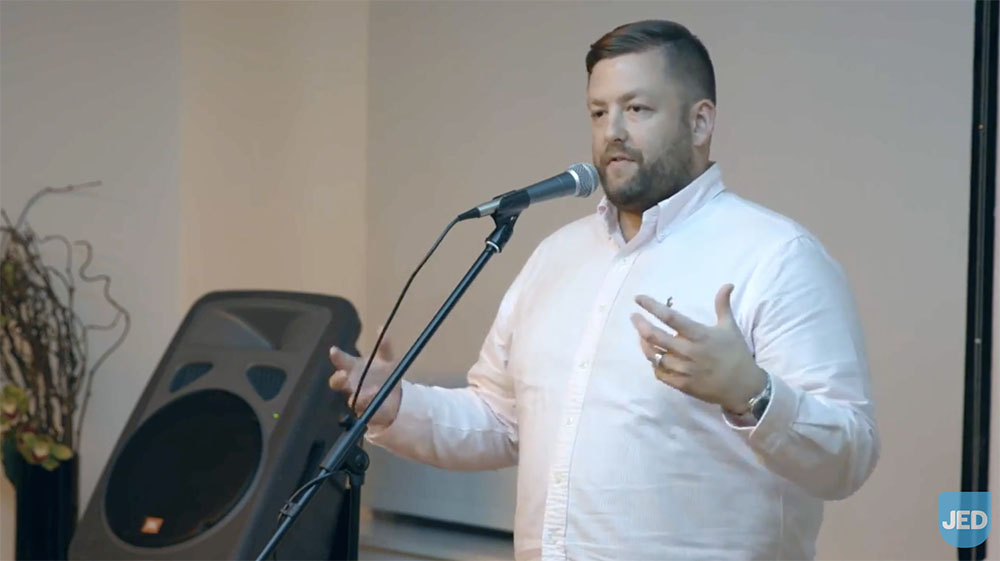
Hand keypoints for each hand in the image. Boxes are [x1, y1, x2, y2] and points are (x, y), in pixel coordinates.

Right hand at [328, 329, 401, 426]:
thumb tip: (381, 328)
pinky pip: (363, 409)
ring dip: (359, 394)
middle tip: (343, 375)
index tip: (334, 350)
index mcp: (353, 368)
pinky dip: (369, 402)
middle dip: (338, 379)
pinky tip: (376, 396)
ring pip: (351, 398)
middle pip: (337, 382)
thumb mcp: (387, 359)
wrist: (396, 398)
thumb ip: (384, 345)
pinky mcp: (363, 412)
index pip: (341, 361)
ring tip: (373, 389)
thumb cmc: (384, 375)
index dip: (336, 356)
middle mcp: (350, 383)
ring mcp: (355, 399)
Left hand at [630, 284, 766, 413]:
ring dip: (645, 344)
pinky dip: (654, 364)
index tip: (638, 298)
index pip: (671, 317)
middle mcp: (689, 351)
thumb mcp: (730, 327)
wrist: (744, 387)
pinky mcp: (682, 385)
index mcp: (700, 335)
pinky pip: (660, 373)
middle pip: (655, 337)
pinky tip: (653, 356)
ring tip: (642, 335)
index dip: (652, 306)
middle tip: (634, 317)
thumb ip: (723, 305)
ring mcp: (684, 370)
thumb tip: (728, 284)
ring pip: (654, 356)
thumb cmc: (736, 354)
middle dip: (640, 325)